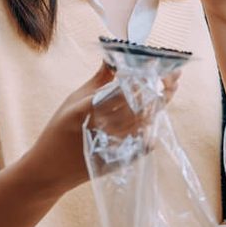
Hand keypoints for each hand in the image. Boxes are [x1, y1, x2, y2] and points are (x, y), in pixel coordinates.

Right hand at [35, 63, 181, 190]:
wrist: (51, 170)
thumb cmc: (59, 130)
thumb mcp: (74, 100)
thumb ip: (99, 79)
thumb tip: (114, 56)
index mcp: (89, 109)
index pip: (125, 89)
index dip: (143, 77)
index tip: (157, 64)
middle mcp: (104, 127)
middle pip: (142, 105)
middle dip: (161, 88)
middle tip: (174, 75)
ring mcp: (115, 145)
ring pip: (146, 121)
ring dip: (161, 105)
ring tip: (171, 88)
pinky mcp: (121, 159)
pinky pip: (145, 140)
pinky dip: (152, 126)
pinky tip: (156, 113)